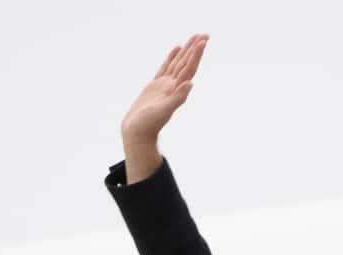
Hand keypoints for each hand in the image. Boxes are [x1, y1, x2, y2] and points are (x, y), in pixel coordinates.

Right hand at [121, 33, 208, 148]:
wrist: (137, 133)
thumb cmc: (149, 125)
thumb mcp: (164, 111)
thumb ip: (178, 98)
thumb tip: (190, 84)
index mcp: (176, 90)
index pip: (189, 68)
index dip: (196, 55)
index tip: (203, 41)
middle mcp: (172, 86)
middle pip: (186, 63)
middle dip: (195, 49)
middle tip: (204, 34)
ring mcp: (164, 85)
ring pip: (177, 63)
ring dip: (186, 51)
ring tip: (194, 37)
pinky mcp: (155, 86)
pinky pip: (165, 67)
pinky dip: (171, 57)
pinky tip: (175, 49)